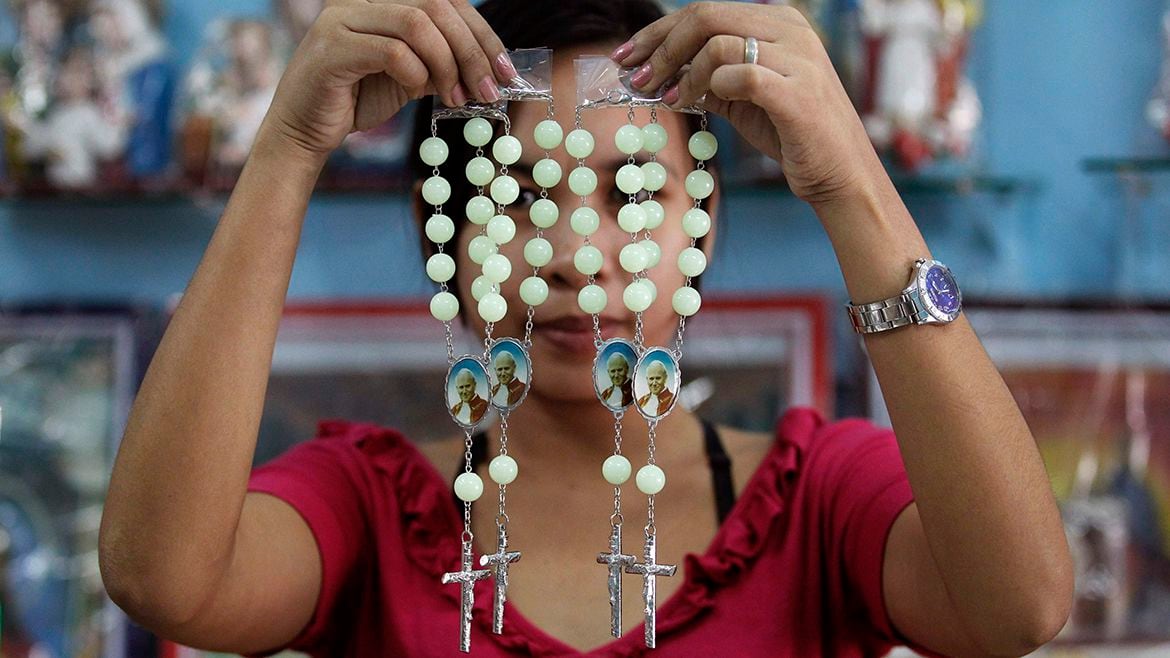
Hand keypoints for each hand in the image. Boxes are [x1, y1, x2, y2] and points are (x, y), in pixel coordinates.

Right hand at [262, 0, 516, 165]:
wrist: (303, 130)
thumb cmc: (356, 100)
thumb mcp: (410, 77)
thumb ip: (441, 63)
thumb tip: (490, 68)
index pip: (447, 1)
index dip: (483, 34)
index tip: (507, 71)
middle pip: (436, 6)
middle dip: (472, 51)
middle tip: (490, 91)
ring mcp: (342, 18)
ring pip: (417, 24)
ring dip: (448, 64)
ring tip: (458, 98)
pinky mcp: (332, 47)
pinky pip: (392, 51)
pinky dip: (417, 73)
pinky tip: (422, 92)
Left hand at [613, 2, 882, 205]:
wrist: (838, 174)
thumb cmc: (790, 134)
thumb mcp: (743, 98)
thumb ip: (708, 78)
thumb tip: (656, 74)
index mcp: (778, 22)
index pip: (705, 11)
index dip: (659, 32)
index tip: (627, 57)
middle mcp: (791, 31)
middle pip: (706, 16)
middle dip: (660, 47)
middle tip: (635, 79)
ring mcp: (798, 59)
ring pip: (718, 43)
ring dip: (681, 72)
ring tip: (667, 98)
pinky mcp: (798, 93)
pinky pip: (740, 75)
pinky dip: (708, 87)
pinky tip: (692, 103)